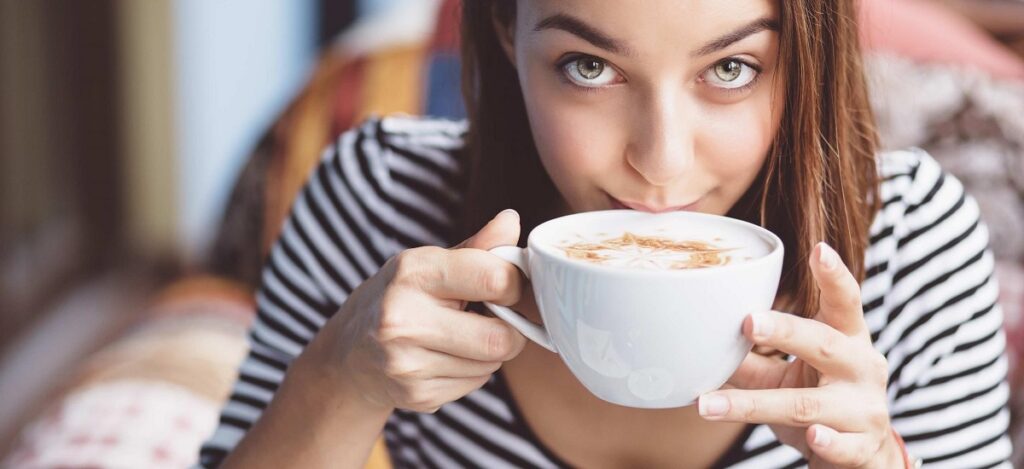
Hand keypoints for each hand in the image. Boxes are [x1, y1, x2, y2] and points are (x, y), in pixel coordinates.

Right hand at [304, 209, 527, 412]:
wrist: (348, 355)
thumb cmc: (398, 299)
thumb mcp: (428, 263)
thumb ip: (477, 247)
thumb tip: (511, 220)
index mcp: (413, 272)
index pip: (495, 278)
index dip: (514, 284)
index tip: (506, 286)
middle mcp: (403, 318)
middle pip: (500, 337)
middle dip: (509, 329)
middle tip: (493, 319)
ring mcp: (407, 362)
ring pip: (491, 364)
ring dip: (489, 352)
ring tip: (461, 337)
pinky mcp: (416, 395)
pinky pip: (475, 384)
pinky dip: (471, 372)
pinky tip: (445, 358)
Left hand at [697, 242, 903, 467]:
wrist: (864, 459)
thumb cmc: (822, 403)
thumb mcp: (787, 377)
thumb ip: (751, 360)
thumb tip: (697, 341)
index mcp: (847, 340)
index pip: (845, 302)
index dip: (834, 276)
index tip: (818, 249)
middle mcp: (862, 368)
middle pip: (824, 344)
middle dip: (787, 331)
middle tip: (749, 321)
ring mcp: (864, 409)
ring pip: (808, 404)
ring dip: (755, 405)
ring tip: (709, 406)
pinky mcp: (862, 447)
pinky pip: (841, 445)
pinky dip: (826, 441)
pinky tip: (812, 437)